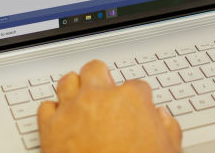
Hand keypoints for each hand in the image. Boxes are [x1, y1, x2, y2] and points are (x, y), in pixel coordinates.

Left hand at [38, 60, 181, 152]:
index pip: (136, 85)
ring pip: (67, 81)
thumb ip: (167, 128)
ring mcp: (72, 110)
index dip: (137, 98)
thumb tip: (162, 118)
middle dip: (101, 79)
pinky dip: (52, 112)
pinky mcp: (50, 128)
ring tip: (79, 98)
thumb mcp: (168, 150)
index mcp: (131, 99)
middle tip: (105, 92)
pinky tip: (60, 119)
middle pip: (96, 69)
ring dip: (74, 88)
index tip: (135, 109)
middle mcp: (99, 97)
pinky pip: (45, 107)